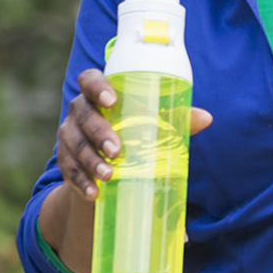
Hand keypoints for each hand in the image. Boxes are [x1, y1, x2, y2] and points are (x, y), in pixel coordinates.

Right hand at [40, 67, 211, 272]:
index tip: (112, 101)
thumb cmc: (136, 131)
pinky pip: (68, 169)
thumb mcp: (154, 123)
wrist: (110, 161)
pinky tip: (94, 193)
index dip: (97, 87)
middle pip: (82, 115)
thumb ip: (177, 119)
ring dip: (89, 161)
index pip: (89, 79)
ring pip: (73, 144)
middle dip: (98, 132)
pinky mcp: (65, 159)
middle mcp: (80, 110)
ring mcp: (69, 134)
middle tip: (116, 150)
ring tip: (108, 176)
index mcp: (100, 94)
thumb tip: (206, 118)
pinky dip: (81, 182)